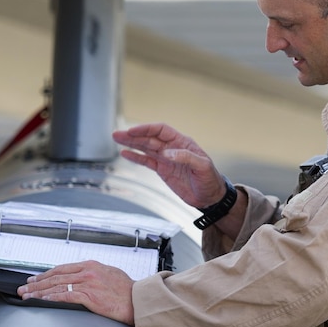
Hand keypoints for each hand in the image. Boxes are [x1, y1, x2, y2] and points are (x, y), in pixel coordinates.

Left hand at [17, 260, 134, 324]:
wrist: (139, 301)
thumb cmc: (128, 291)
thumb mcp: (110, 274)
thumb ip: (95, 275)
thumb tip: (84, 278)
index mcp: (90, 265)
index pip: (61, 269)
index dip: (45, 274)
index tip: (34, 278)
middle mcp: (86, 271)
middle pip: (55, 276)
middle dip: (36, 282)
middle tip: (23, 287)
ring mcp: (87, 283)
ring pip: (56, 286)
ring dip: (38, 291)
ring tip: (26, 295)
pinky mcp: (89, 296)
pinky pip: (64, 296)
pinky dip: (49, 298)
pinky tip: (40, 300)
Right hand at [112, 123, 226, 207]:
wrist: (210, 197)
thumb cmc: (210, 180)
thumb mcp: (203, 167)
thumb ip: (186, 157)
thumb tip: (168, 153)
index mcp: (182, 143)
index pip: (161, 131)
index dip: (147, 129)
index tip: (134, 131)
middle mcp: (172, 148)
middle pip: (149, 138)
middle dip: (133, 136)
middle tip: (118, 134)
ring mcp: (166, 159)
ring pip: (145, 148)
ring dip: (131, 144)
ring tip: (117, 139)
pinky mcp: (162, 170)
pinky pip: (146, 161)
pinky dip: (136, 157)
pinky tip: (125, 153)